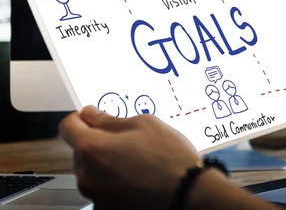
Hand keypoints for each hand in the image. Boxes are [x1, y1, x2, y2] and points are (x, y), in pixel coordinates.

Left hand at [59, 106, 211, 209]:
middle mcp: (87, 174)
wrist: (188, 193)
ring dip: (106, 163)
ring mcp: (96, 195)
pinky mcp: (107, 209)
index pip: (67, 127)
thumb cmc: (169, 157)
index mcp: (92, 148)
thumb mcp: (144, 124)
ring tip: (137, 161)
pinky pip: (103, 190)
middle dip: (98, 142)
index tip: (92, 117)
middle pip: (81, 151)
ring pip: (92, 171)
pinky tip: (137, 179)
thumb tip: (91, 114)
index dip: (80, 118)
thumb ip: (110, 120)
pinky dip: (114, 183)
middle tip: (127, 140)